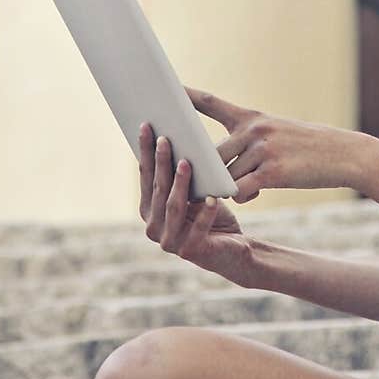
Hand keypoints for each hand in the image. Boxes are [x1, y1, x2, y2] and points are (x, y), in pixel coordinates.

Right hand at [137, 122, 253, 284]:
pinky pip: (199, 229)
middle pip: (158, 189)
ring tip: (186, 163)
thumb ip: (181, 175)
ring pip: (174, 207)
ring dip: (180, 184)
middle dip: (161, 163)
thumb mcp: (194, 192)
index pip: (146, 177)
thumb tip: (175, 137)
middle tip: (166, 139)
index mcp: (149, 211)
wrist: (233, 248)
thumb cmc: (210, 214)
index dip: (145, 152)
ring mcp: (170, 242)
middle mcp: (153, 228)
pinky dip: (205, 213)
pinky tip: (212, 198)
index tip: (146, 127)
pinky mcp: (192, 251)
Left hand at [184, 87, 361, 202]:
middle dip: (200, 167)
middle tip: (188, 178)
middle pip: (210, 152)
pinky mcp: (273, 172)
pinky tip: (252, 194)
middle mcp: (254, 129)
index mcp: (251, 117)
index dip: (187, 96)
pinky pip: (241, 189)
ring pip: (224, 174)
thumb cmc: (306, 147)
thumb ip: (246, 144)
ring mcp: (263, 150)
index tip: (166, 88)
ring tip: (235, 188)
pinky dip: (242, 196)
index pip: (211, 103)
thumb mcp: (276, 133)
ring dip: (223, 187)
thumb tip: (219, 169)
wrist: (342, 154)